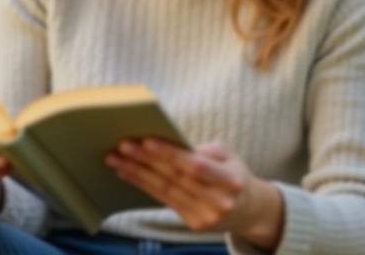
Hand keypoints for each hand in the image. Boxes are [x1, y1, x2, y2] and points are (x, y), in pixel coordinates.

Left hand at [106, 139, 283, 249]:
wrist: (249, 208)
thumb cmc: (232, 171)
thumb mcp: (227, 154)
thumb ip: (201, 150)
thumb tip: (165, 143)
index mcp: (231, 180)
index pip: (196, 166)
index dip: (169, 154)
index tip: (145, 140)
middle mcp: (219, 202)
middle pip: (175, 178)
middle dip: (145, 161)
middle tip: (122, 146)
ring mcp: (206, 217)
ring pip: (165, 191)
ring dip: (136, 174)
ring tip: (116, 159)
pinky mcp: (194, 224)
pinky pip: (164, 201)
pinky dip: (143, 185)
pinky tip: (127, 173)